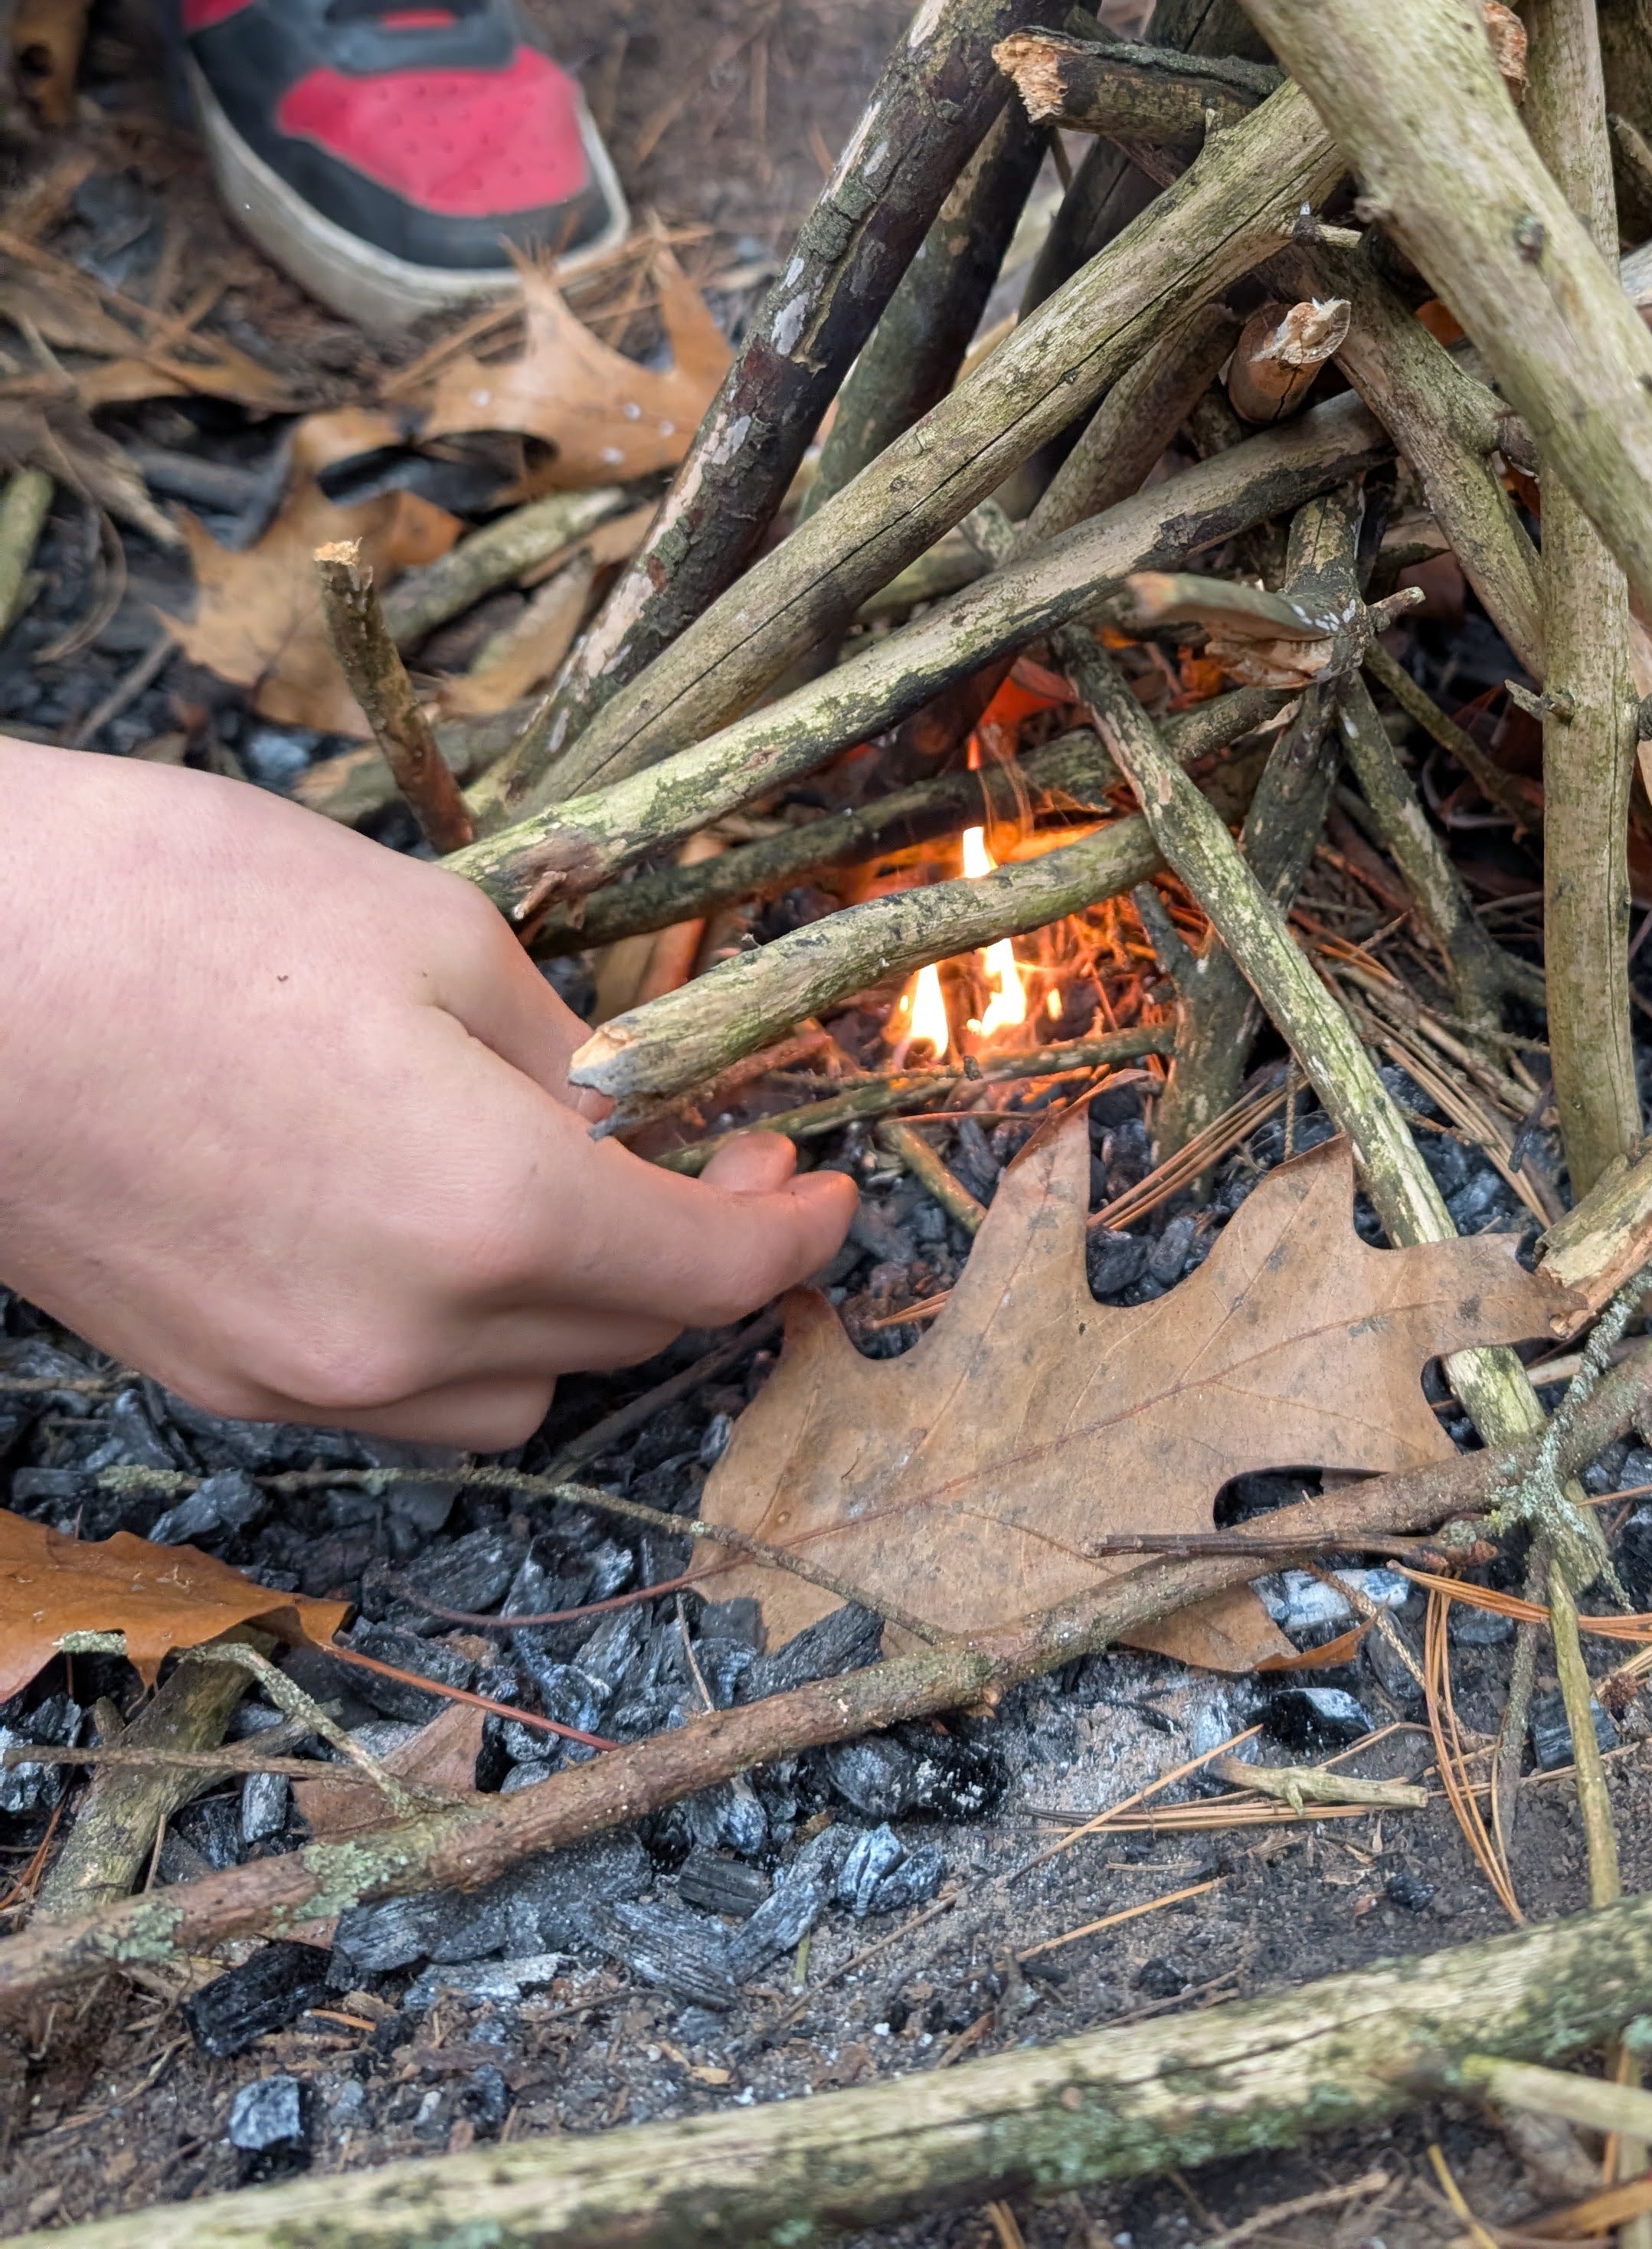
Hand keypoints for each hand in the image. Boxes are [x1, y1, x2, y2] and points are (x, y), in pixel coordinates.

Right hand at [0, 746, 853, 1447]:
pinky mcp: (206, 1378)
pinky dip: (455, 1323)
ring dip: (573, 1305)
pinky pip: (391, 1387)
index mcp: (492, 1215)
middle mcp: (404, 1339)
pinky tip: (435, 1215)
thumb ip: (566, 1053)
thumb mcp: (437, 935)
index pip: (709, 1271)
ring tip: (572, 1182)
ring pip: (510, 1390)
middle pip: (621, 1335)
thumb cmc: (181, 906)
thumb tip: (630, 1109)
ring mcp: (293, 1379)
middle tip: (713, 1144)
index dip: (793, 1228)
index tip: (826, 1180)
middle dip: (691, 1248)